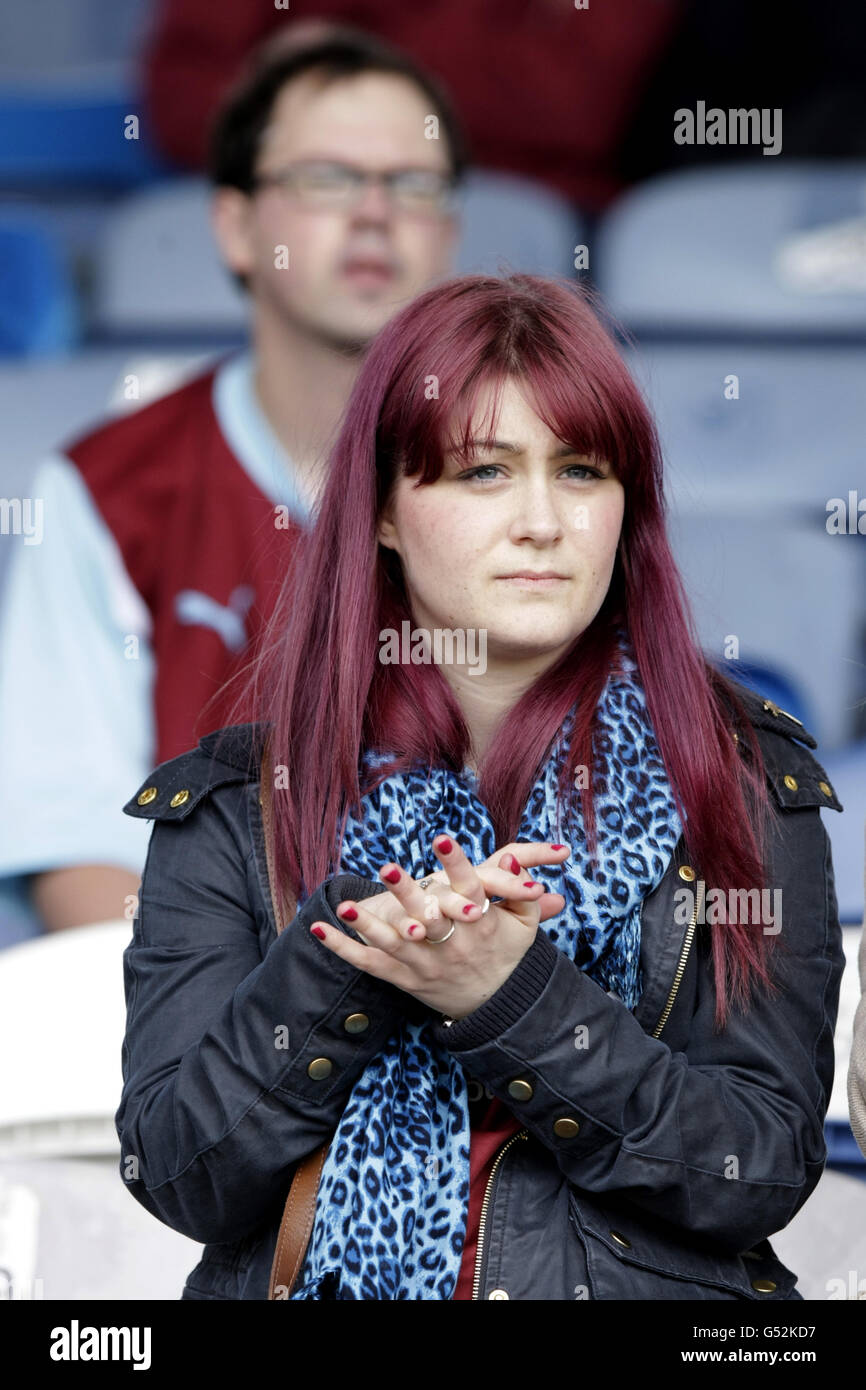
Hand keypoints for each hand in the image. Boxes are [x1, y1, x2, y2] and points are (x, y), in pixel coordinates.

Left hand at [309, 835, 569, 1019]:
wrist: (495, 1004)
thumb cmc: (506, 950)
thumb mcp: (524, 923)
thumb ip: (521, 891)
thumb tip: (512, 862)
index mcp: (481, 925)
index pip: (468, 890)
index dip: (455, 864)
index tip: (441, 838)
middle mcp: (451, 946)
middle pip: (427, 918)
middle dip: (406, 894)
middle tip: (388, 866)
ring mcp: (424, 964)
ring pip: (393, 944)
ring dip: (367, 925)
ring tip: (345, 905)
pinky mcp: (404, 978)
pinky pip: (369, 964)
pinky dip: (343, 949)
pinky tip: (318, 929)